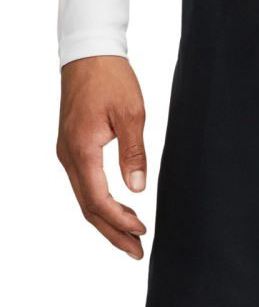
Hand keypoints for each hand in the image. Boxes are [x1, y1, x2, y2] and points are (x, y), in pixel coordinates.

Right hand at [57, 56, 147, 258]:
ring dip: (107, 220)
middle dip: (112, 232)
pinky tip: (118, 209)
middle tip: (137, 251)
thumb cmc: (111, 80)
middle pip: (88, 207)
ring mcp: (68, 152)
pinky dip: (100, 202)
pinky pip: (84, 184)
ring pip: (85, 197)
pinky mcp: (72, 147)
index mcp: (82, 150)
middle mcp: (69, 156)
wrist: (89, 55)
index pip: (98, 200)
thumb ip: (134, 153)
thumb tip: (137, 189)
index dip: (120, 221)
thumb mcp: (132, 115)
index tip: (142, 233)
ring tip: (132, 237)